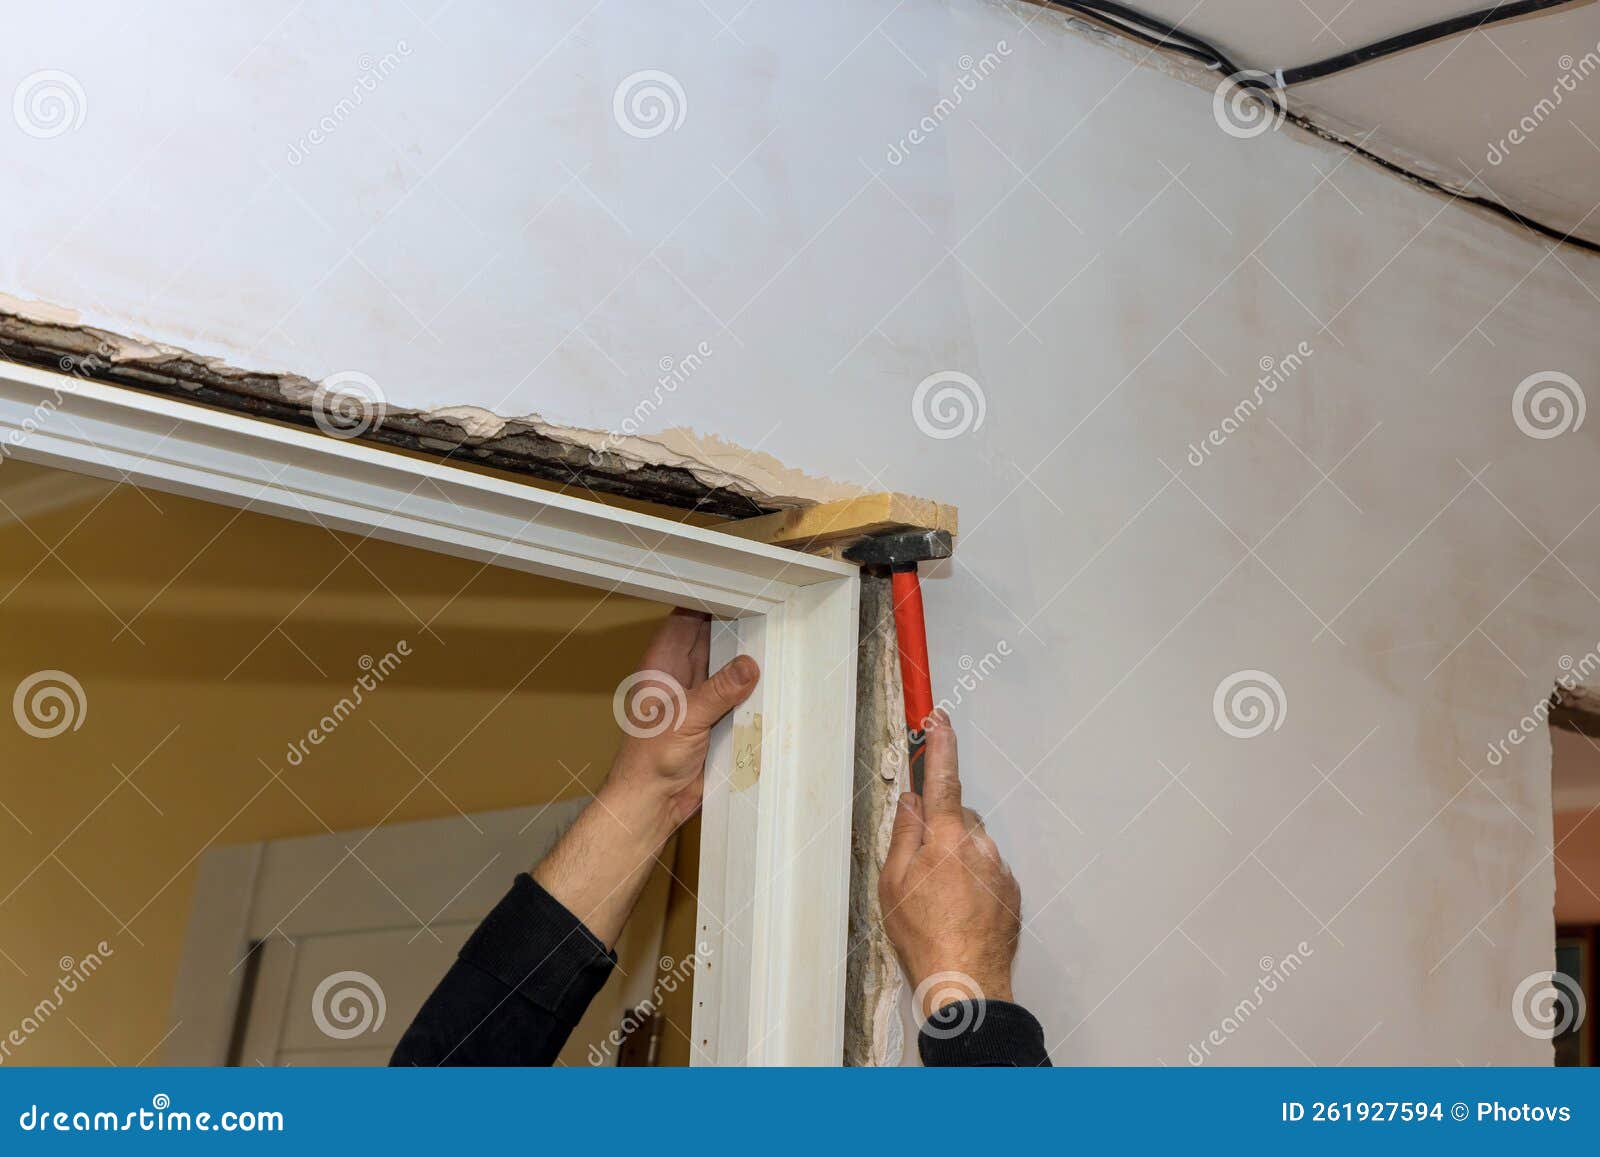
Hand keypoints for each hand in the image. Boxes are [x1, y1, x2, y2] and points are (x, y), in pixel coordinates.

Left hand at [601, 608, 759, 833]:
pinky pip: (736, 692)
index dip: (706, 600)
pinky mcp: (713, 717)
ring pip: (726, 663)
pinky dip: (751, 686)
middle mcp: (680, 676)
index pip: (684, 619)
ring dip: (745, 656)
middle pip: (710, 636)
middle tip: (766, 606)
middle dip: (735, 623)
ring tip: (775, 633)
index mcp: (661, 666)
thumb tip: (748, 665)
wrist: (653, 802)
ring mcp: (698, 695)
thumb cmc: (648, 762)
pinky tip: (771, 675)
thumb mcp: (686, 720)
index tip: (736, 587)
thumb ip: (718, 691)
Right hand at [879, 710, 1021, 1019]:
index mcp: (947, 837)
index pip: (943, 777)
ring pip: (973, 844)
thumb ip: (903, 833)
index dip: (940, 744)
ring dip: (956, 858)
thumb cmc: (925, 939)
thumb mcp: (893, 882)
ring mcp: (999, 869)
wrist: (967, 985)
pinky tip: (956, 910)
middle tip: (918, 867)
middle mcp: (980, 846)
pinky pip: (988, 870)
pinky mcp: (1011, 892)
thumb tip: (910, 800)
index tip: (939, 718)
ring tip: (937, 900)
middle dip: (938, 829)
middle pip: (956, 815)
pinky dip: (972, 880)